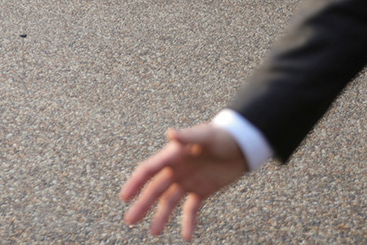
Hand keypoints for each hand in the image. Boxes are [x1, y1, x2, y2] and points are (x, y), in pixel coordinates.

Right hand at [120, 124, 248, 240]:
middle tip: (130, 221)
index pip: (149, 171)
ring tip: (154, 233)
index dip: (135, 183)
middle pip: (155, 190)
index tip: (124, 197)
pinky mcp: (202, 191)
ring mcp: (187, 182)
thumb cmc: (222, 135)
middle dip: (142, 205)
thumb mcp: (206, 135)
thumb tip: (171, 133)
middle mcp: (175, 170)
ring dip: (161, 217)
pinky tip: (186, 236)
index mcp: (172, 155)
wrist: (242, 145)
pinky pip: (192, 210)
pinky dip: (188, 223)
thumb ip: (188, 136)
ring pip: (170, 202)